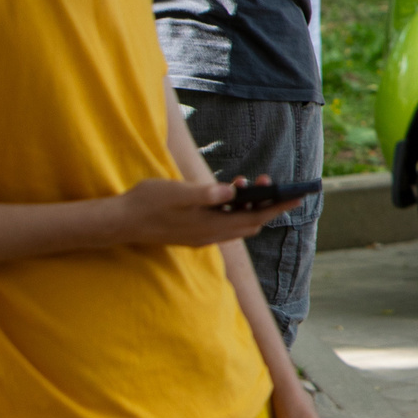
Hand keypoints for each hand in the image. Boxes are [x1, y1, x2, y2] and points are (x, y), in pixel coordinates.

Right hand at [114, 176, 293, 247]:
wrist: (119, 222)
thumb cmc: (147, 203)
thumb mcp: (178, 192)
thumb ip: (207, 193)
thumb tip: (232, 192)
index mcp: (210, 226)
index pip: (255, 217)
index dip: (278, 206)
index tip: (299, 196)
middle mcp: (210, 235)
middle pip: (250, 222)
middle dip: (265, 203)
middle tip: (267, 181)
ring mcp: (201, 236)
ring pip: (237, 224)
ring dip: (247, 205)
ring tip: (245, 183)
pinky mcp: (193, 233)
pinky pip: (222, 224)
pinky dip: (232, 210)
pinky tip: (226, 193)